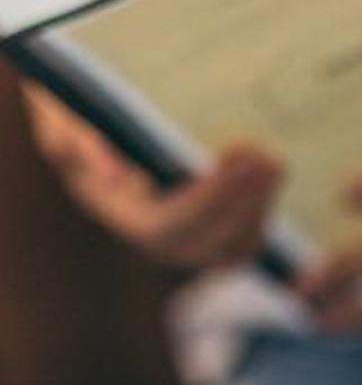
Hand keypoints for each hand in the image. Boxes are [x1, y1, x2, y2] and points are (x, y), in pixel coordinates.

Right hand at [24, 86, 282, 269]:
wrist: (92, 150)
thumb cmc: (78, 135)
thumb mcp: (63, 133)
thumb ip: (76, 148)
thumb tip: (113, 175)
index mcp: (125, 220)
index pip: (172, 225)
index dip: (208, 196)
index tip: (236, 157)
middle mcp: (155, 245)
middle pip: (207, 245)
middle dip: (241, 204)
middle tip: (266, 158)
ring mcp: (184, 248)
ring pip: (230, 251)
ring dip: (258, 209)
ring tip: (274, 163)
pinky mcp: (207, 240)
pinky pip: (240, 245)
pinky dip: (260, 216)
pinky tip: (269, 177)